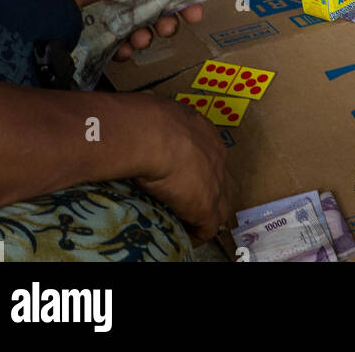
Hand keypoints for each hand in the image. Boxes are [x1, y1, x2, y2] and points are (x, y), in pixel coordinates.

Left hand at [31, 0, 202, 55]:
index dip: (186, 0)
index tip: (197, 15)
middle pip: (158, 12)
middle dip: (168, 23)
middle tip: (168, 29)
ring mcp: (114, 7)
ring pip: (139, 29)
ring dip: (146, 37)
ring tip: (142, 39)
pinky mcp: (98, 24)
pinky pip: (117, 41)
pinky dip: (124, 48)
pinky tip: (125, 49)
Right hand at [135, 96, 237, 242]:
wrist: (152, 136)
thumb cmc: (148, 121)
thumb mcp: (154, 118)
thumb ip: (154, 127)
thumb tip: (136, 129)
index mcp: (204, 132)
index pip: (207, 155)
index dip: (195, 168)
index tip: (179, 176)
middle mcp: (216, 154)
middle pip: (218, 179)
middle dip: (206, 189)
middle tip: (185, 200)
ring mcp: (216, 181)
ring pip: (219, 204)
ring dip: (203, 212)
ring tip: (185, 221)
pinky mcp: (207, 206)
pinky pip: (207, 228)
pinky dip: (196, 234)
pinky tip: (182, 236)